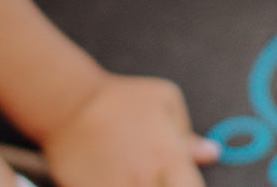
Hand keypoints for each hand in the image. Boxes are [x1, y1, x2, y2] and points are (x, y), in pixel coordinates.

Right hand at [42, 71, 219, 186]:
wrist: (66, 102)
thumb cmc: (118, 97)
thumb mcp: (161, 99)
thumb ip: (186, 131)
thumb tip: (211, 152)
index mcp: (169, 160)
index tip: (182, 181)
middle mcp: (146, 181)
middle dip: (164, 185)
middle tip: (155, 175)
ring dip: (137, 185)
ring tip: (132, 172)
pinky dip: (114, 186)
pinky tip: (111, 177)